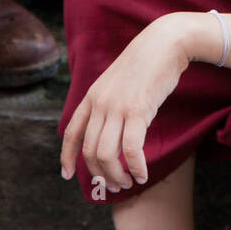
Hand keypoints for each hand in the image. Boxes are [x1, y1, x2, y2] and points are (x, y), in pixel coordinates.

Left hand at [60, 16, 190, 189]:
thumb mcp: (118, 83)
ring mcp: (117, 107)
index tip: (67, 175)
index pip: (71, 132)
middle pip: (90, 151)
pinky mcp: (137, 110)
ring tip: (128, 184)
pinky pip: (131, 149)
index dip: (67, 156)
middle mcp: (100, 103)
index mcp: (92, 96)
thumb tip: (109, 128)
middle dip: (100, 174)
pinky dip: (136, 167)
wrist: (163, 43)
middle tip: (114, 186)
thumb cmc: (146, 64)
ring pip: (107, 154)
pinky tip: (142, 175)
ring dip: (117, 176)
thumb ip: (109, 103)